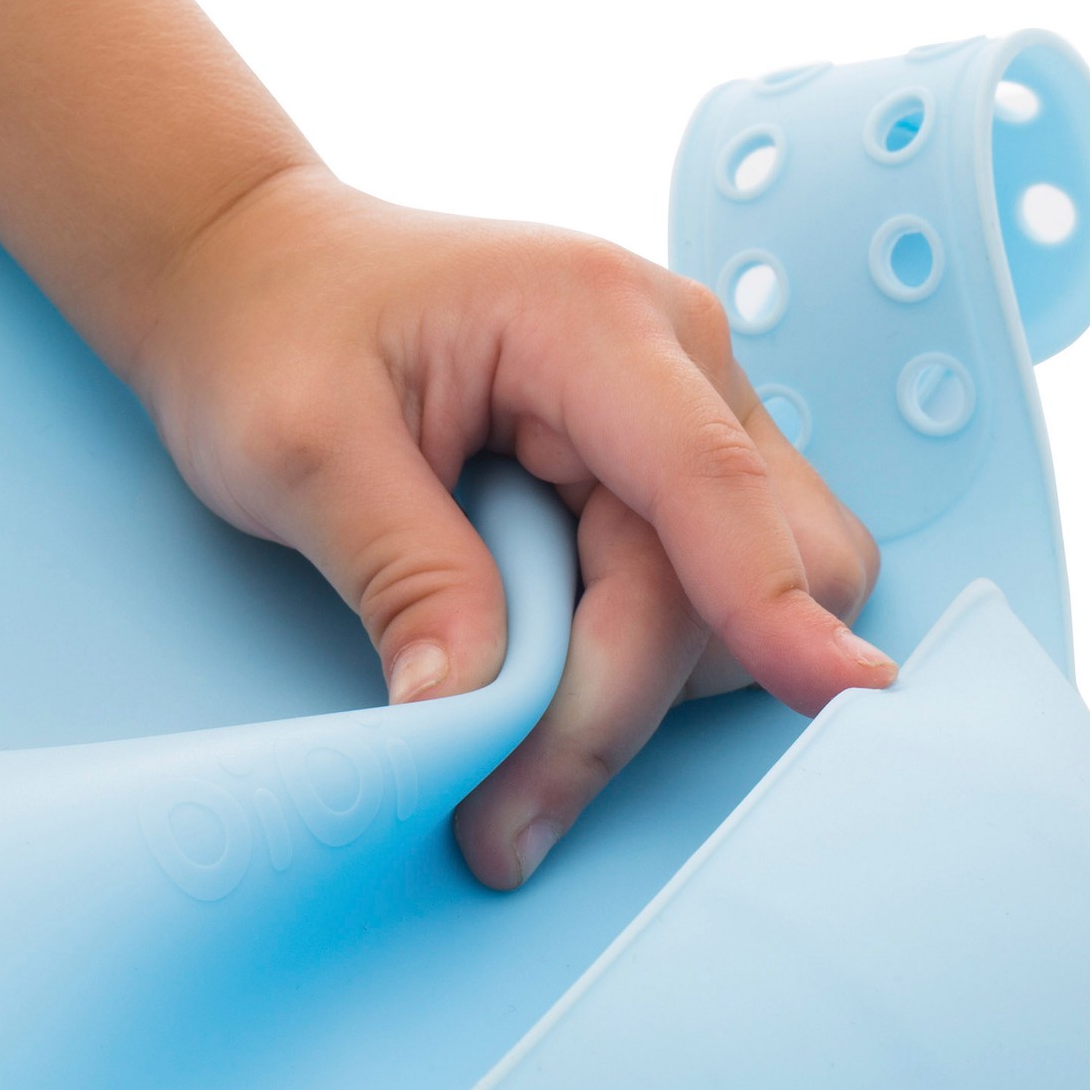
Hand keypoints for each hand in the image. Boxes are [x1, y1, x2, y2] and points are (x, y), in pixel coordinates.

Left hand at [130, 164, 892, 887]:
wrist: (254, 277)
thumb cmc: (272, 329)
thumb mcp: (302, 446)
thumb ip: (401, 573)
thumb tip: (468, 715)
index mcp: (592, 322)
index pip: (709, 479)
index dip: (770, 600)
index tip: (835, 696)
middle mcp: (673, 365)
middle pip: (743, 574)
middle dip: (633, 705)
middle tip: (499, 811)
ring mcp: (678, 423)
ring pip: (739, 605)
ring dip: (631, 701)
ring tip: (491, 745)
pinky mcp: (656, 482)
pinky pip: (697, 604)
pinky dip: (626, 674)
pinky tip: (527, 684)